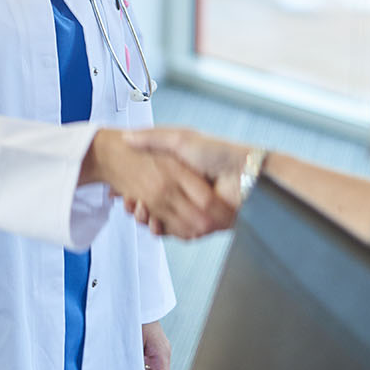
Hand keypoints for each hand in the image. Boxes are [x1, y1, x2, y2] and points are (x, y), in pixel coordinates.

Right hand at [89, 129, 234, 238]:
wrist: (245, 172)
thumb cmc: (217, 152)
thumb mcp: (179, 139)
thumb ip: (152, 138)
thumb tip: (126, 137)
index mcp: (180, 172)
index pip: (151, 185)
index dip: (136, 189)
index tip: (124, 191)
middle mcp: (187, 191)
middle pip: (155, 204)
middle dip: (139, 205)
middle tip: (129, 202)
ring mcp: (196, 208)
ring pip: (165, 219)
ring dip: (149, 218)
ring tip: (140, 211)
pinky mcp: (205, 224)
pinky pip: (182, 232)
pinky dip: (167, 230)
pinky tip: (155, 224)